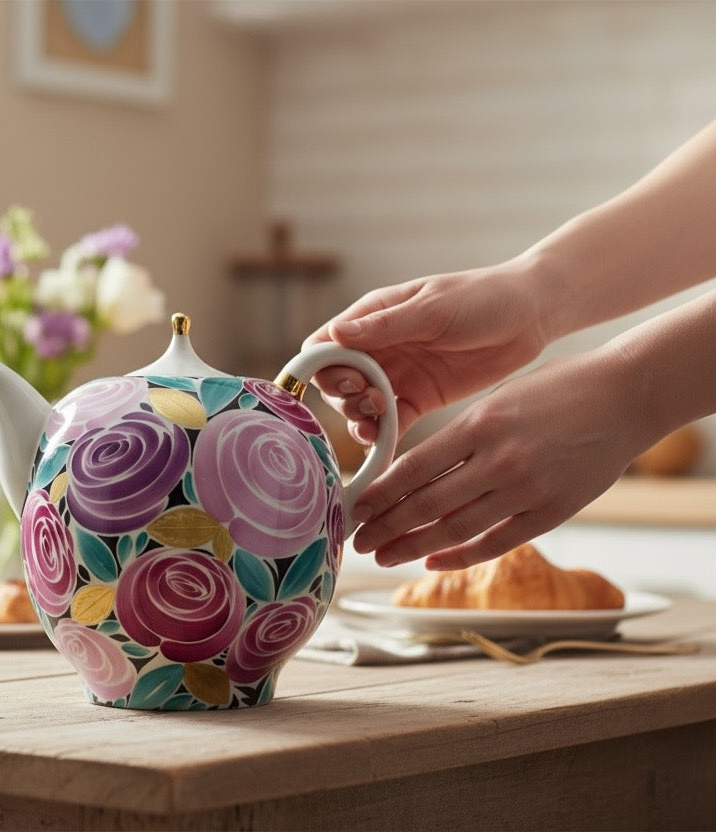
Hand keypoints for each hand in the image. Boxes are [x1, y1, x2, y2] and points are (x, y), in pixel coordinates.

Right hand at [304, 260, 548, 442]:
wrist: (533, 316)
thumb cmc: (483, 297)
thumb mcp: (432, 308)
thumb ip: (384, 326)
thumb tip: (334, 335)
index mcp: (373, 317)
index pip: (324, 345)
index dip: (325, 367)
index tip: (349, 378)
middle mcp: (379, 348)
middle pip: (336, 382)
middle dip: (344, 397)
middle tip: (372, 400)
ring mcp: (397, 376)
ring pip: (358, 406)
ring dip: (359, 418)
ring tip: (377, 423)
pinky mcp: (419, 400)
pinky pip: (390, 423)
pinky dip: (382, 436)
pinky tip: (383, 447)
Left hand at [347, 347, 647, 569]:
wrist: (627, 396)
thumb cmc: (557, 390)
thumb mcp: (497, 399)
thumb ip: (459, 438)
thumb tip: (412, 473)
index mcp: (479, 423)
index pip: (412, 467)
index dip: (379, 493)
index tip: (354, 508)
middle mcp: (499, 459)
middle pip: (426, 503)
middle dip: (385, 526)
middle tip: (358, 541)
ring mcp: (527, 489)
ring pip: (455, 528)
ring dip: (412, 546)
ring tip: (384, 555)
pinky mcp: (552, 511)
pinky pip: (496, 542)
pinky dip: (460, 555)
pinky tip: (432, 560)